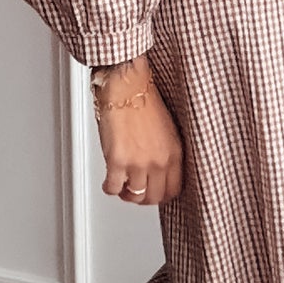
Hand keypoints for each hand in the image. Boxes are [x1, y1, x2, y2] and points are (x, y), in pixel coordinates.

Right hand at [95, 59, 182, 206]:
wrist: (126, 84)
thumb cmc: (143, 99)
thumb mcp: (167, 129)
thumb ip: (165, 153)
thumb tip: (157, 170)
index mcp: (174, 153)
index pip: (174, 189)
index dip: (162, 194)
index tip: (154, 192)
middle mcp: (159, 161)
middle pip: (154, 198)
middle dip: (144, 198)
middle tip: (135, 192)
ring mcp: (138, 163)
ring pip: (134, 196)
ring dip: (126, 194)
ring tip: (122, 185)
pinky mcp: (117, 160)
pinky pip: (113, 188)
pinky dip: (109, 187)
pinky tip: (109, 180)